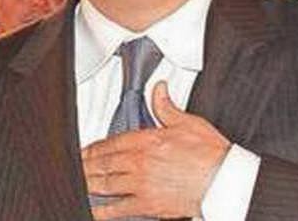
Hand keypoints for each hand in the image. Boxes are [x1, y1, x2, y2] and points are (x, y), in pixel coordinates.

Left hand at [82, 81, 230, 219]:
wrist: (223, 180)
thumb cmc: (210, 153)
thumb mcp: (188, 123)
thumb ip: (167, 107)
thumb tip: (159, 89)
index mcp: (147, 140)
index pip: (109, 143)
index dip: (92, 148)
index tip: (84, 151)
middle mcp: (139, 162)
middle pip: (102, 164)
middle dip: (85, 166)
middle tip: (75, 167)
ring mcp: (141, 185)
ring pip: (104, 185)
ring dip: (88, 184)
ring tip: (79, 183)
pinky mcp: (147, 205)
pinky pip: (117, 209)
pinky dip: (102, 210)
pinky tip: (93, 210)